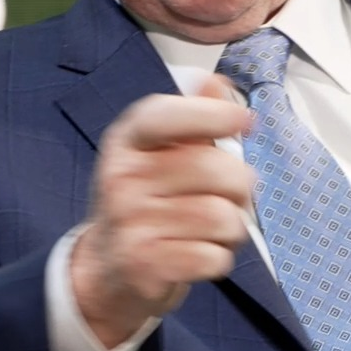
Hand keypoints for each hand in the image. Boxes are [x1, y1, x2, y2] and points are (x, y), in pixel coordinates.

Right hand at [71, 75, 255, 347]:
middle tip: (232, 197)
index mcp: (126, 142)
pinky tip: (200, 254)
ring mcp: (129, 223)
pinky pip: (213, 257)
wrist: (105, 269)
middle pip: (216, 171)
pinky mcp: (144, 265)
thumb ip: (192, 116)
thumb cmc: (143, 202)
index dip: (212, 115)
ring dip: (233, 228)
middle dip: (241, 188)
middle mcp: (121, 178)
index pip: (168, 117)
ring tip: (215, 229)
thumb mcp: (157, 153)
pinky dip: (219, 258)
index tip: (245, 120)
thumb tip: (218, 82)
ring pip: (222, 218)